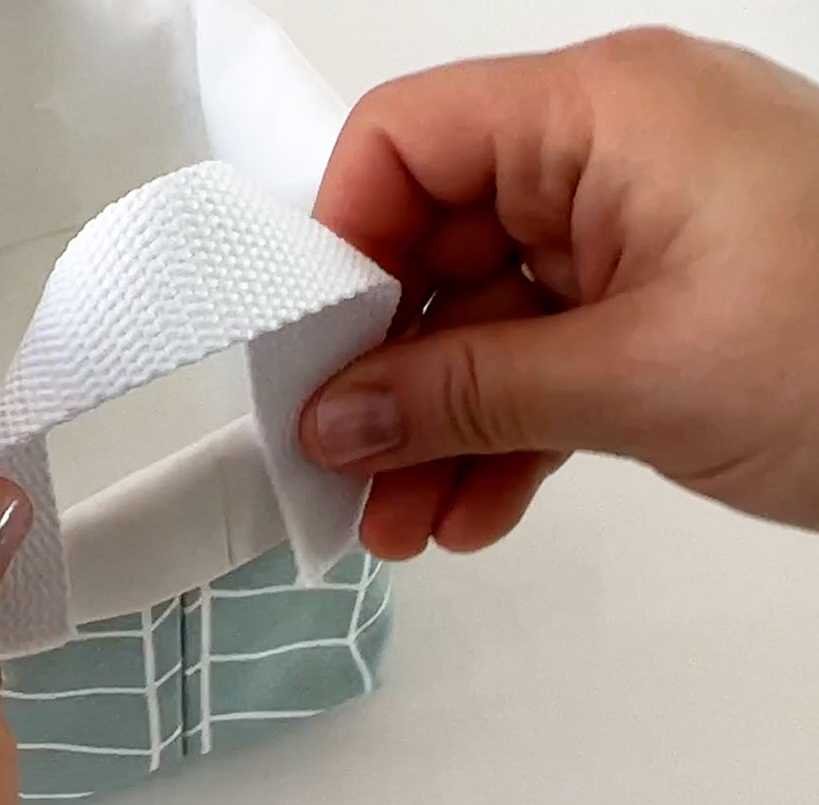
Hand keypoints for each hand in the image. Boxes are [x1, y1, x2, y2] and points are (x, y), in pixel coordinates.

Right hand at [300, 27, 818, 557]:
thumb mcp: (644, 377)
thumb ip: (469, 393)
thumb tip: (337, 417)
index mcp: (605, 114)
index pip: (406, 142)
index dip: (338, 247)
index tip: (307, 359)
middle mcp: (611, 156)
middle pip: (434, 245)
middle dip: (385, 371)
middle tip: (341, 467)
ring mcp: (638, 233)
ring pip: (485, 320)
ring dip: (438, 425)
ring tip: (400, 524)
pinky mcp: (664, 304)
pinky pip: (547, 359)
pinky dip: (506, 434)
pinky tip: (472, 511)